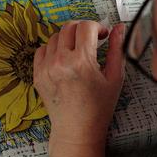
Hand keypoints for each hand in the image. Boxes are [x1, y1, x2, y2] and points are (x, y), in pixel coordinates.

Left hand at [33, 21, 125, 147]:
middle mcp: (60, 61)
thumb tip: (119, 27)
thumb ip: (117, 49)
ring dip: (68, 38)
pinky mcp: (36, 73)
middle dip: (82, 29)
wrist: (77, 129)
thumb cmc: (99, 106)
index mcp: (82, 61)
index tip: (102, 35)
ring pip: (55, 36)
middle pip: (69, 27)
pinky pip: (42, 49)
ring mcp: (46, 67)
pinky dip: (53, 49)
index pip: (86, 27)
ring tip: (78, 52)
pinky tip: (63, 59)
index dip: (97, 27)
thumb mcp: (114, 77)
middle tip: (91, 40)